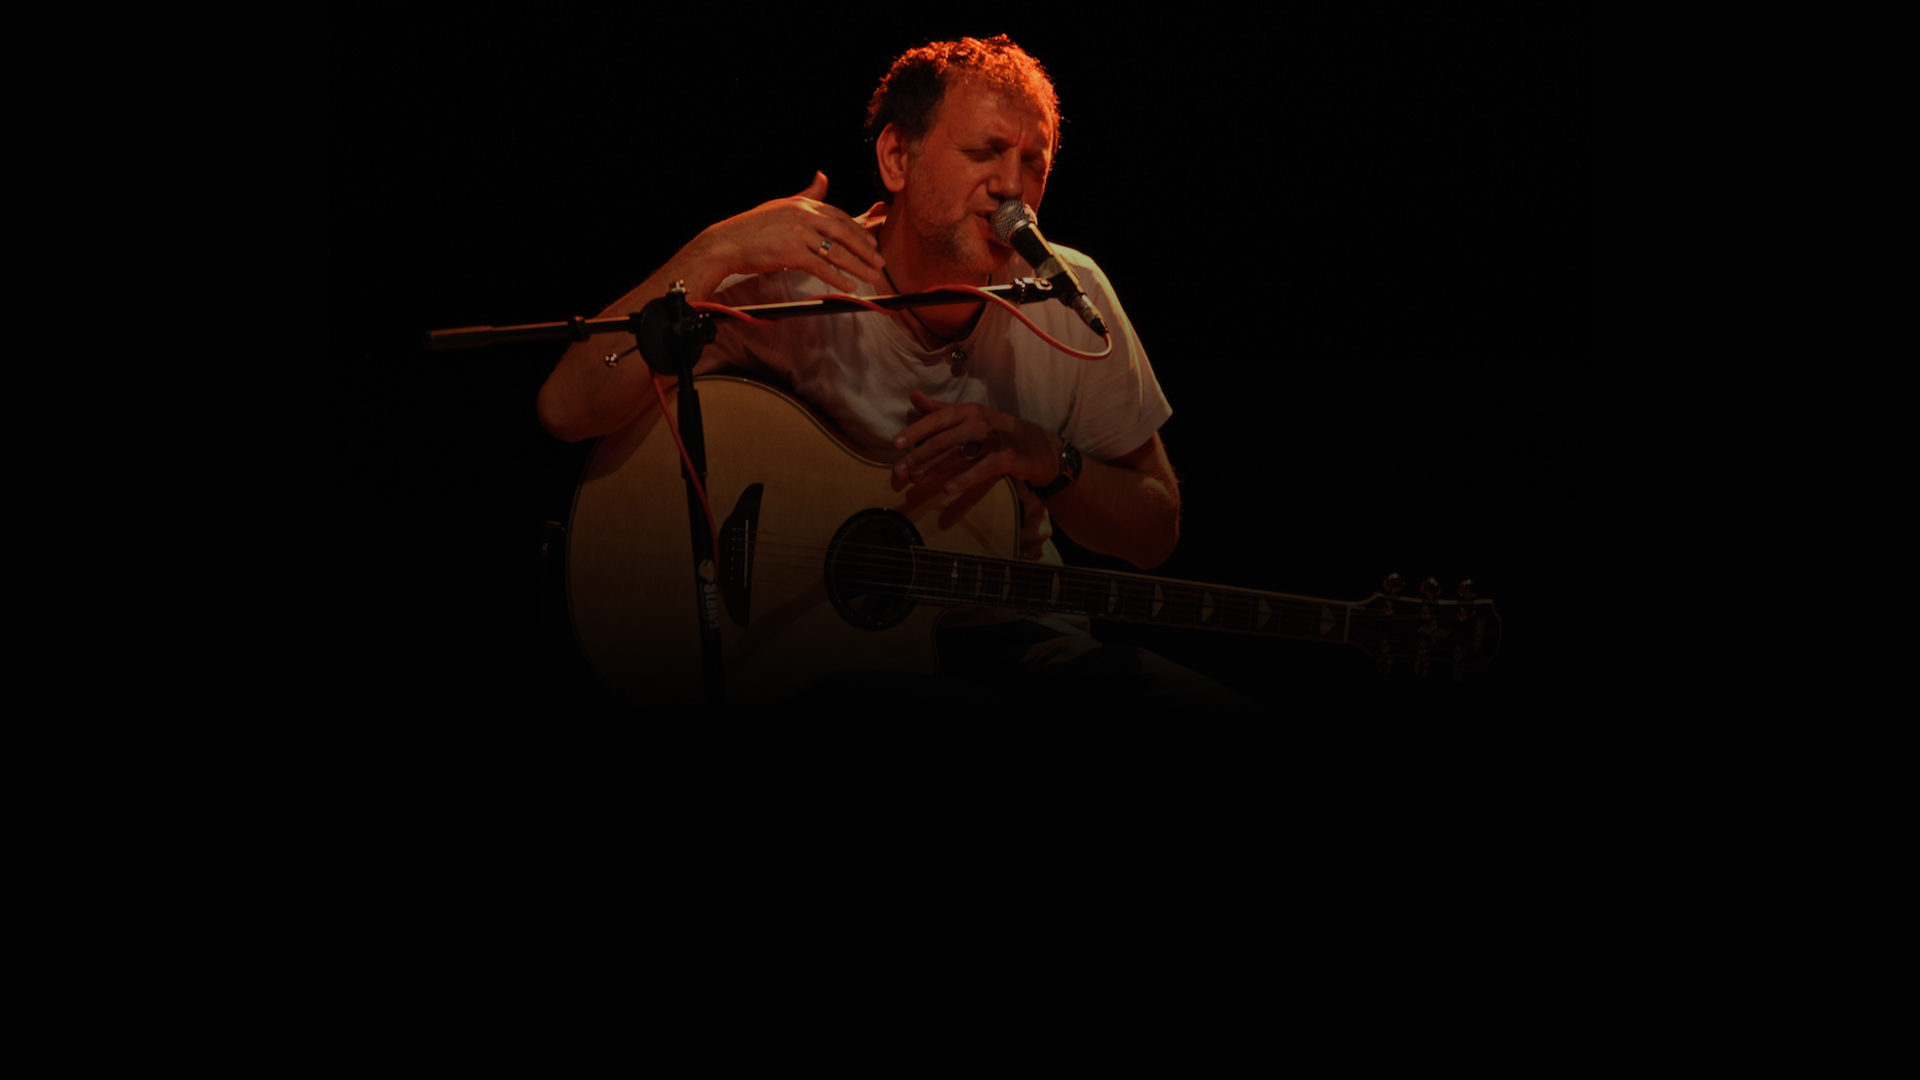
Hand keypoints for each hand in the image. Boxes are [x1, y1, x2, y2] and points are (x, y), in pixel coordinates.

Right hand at [690, 172, 883, 292]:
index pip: (839, 216)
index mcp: (802, 203)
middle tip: (880, 262)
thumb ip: (806, 194)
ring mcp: (797, 232)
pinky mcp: (791, 252)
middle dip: (864, 248)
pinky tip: (850, 285)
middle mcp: (802, 214)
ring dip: (857, 265)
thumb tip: (823, 177)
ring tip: (872, 276)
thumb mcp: (781, 205)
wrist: (726, 243)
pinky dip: (838, 276)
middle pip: (843, 232)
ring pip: (836, 250)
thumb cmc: (752, 228)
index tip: (872, 244)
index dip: (858, 231)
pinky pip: (821, 266)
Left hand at [891, 390, 1060, 497]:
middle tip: (898, 471)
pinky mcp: (1008, 457)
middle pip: (943, 439)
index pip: (937, 419)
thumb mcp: (970, 419)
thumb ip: (941, 410)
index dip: (916, 431)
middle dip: (918, 456)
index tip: (895, 445)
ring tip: (915, 480)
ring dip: (933, 468)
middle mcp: (980, 420)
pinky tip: (947, 489)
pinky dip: (964, 479)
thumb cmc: (999, 433)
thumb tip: (913, 395)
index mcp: (969, 410)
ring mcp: (995, 438)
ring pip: (958, 454)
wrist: (1040, 448)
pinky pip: (981, 468)